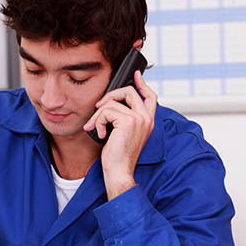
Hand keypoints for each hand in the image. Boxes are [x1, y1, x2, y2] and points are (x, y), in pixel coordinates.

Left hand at [83, 70, 156, 198]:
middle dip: (110, 95)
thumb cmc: (118, 156)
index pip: (150, 96)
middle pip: (130, 91)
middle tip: (99, 106)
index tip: (135, 74)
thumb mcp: (122, 133)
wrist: (119, 170)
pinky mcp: (128, 121)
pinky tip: (99, 134)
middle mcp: (146, 118)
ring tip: (95, 128)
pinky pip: (106, 111)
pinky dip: (97, 121)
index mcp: (148, 121)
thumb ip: (123, 118)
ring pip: (112, 103)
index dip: (142, 83)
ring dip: (98, 115)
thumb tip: (110, 103)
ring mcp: (139, 119)